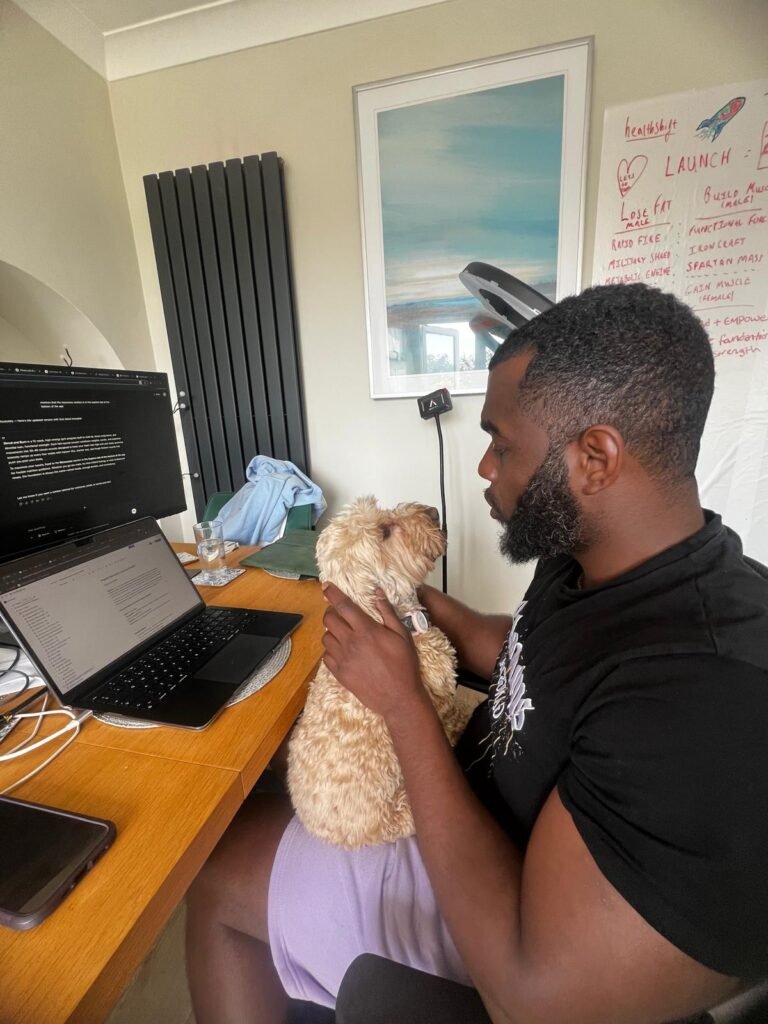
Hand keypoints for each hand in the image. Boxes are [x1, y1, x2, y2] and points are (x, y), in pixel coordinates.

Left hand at [321, 581, 426, 721]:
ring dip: (332, 632)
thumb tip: (378, 593)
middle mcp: (351, 643)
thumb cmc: (404, 665)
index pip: (344, 606)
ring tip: (343, 634)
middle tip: (340, 614)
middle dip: (331, 612)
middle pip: (329, 620)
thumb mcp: (402, 635)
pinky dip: (331, 651)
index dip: (333, 594)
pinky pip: (326, 657)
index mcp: (366, 630)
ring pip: (325, 638)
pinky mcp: (340, 674)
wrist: (399, 698)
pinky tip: (342, 652)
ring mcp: (343, 659)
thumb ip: (387, 612)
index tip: (325, 586)